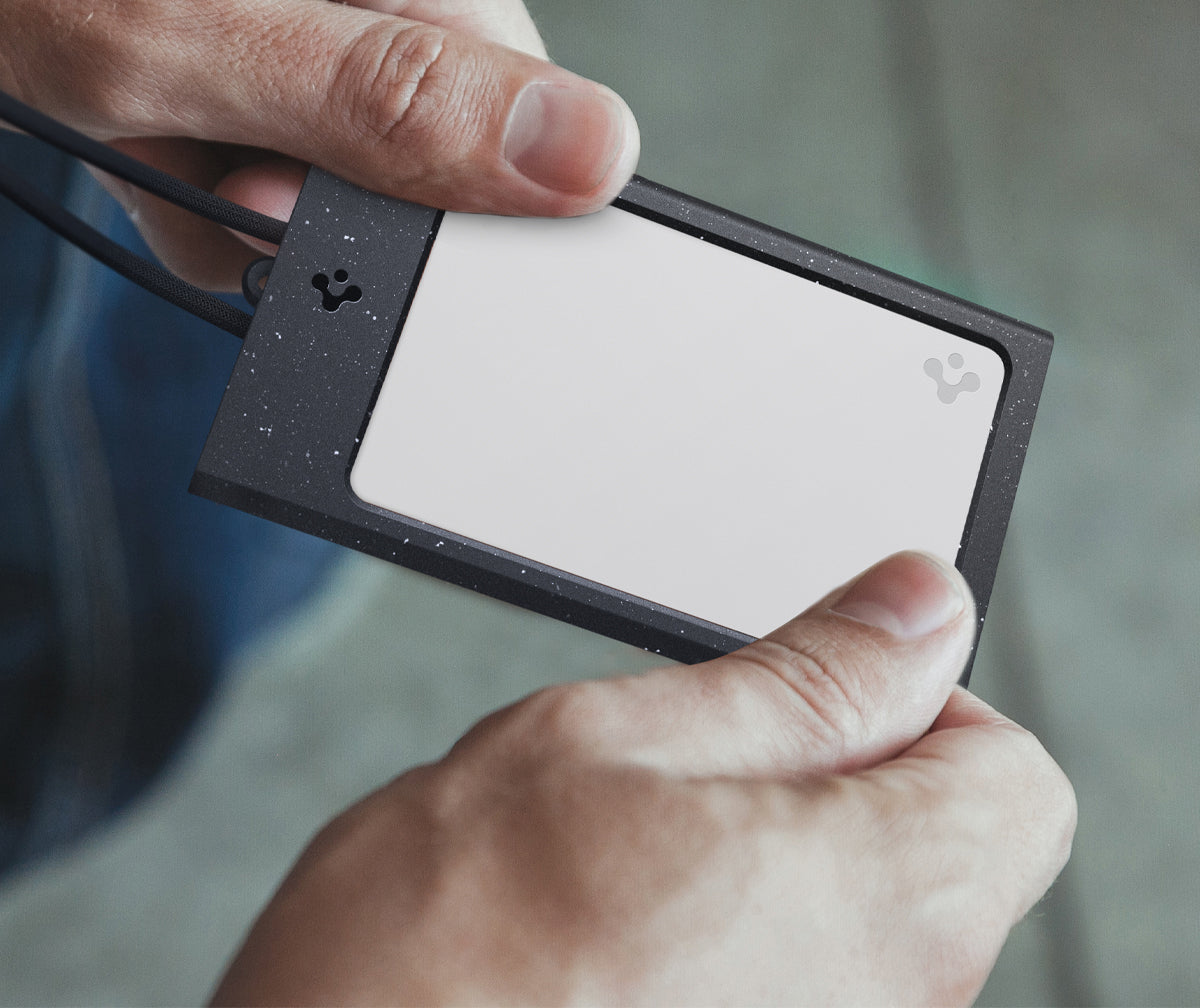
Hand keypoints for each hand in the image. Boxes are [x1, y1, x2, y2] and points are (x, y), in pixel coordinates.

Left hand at [0, 0, 638, 287]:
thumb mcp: (171, 39)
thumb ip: (391, 107)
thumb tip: (592, 151)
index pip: (512, 129)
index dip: (404, 204)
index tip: (279, 192)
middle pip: (424, 135)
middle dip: (299, 178)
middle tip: (177, 135)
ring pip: (349, 128)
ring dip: (237, 154)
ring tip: (134, 102)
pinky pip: (295, 86)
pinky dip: (212, 115)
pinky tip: (141, 87)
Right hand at [211, 553, 1075, 1005]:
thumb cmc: (449, 942)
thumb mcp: (616, 735)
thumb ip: (802, 677)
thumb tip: (917, 608)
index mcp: (879, 901)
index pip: (1013, 774)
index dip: (915, 705)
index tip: (815, 690)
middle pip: (941, 846)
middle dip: (835, 774)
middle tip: (694, 762)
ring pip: (865, 913)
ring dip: (777, 849)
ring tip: (639, 847)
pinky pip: (806, 977)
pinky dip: (742, 926)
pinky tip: (632, 921)